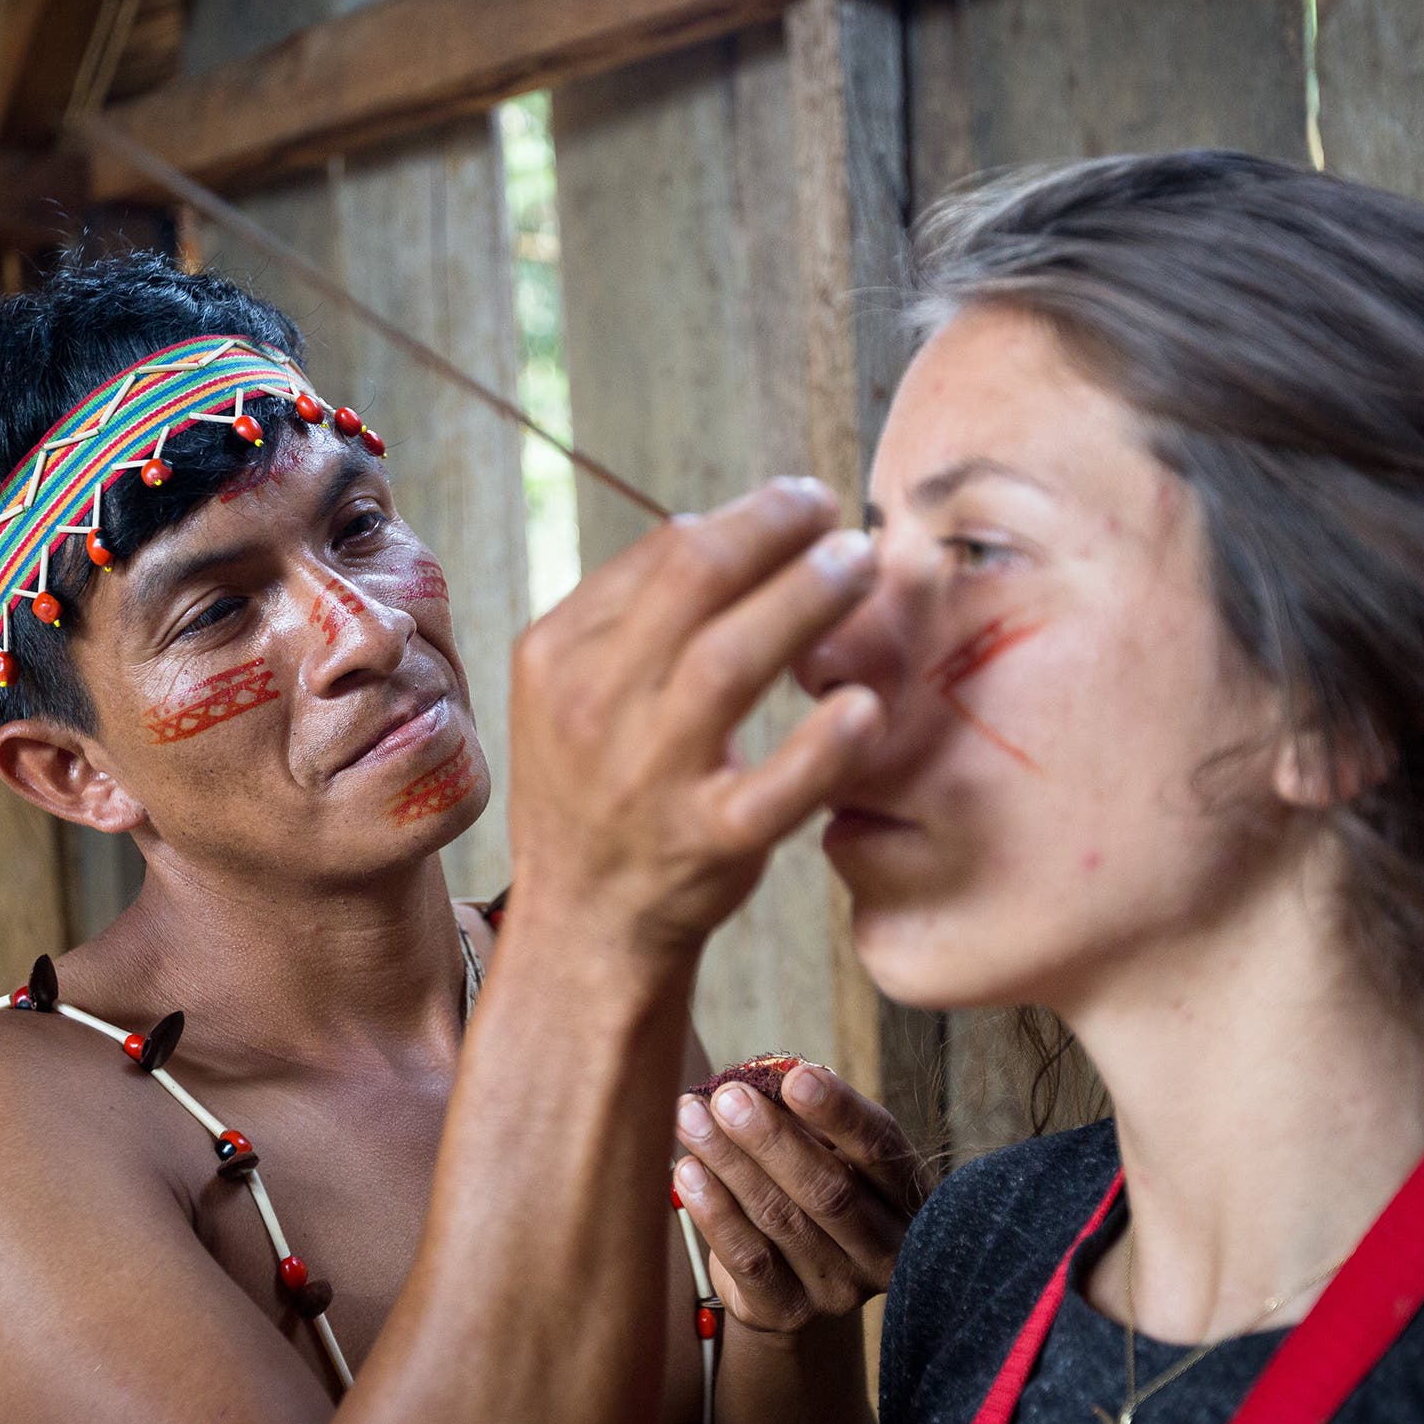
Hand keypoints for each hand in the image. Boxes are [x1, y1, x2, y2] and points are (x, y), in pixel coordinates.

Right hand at [505, 478, 880, 958]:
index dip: (746, 514)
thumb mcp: (573, 691)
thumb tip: (728, 524)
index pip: (662, 553)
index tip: (801, 502)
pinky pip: (775, 789)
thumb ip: (634, 614)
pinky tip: (866, 704)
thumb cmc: (597, 785)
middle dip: (776, 529)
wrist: (585, 922)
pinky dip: (825, 745)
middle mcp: (595, 709)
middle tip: (837, 514)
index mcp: (557, 655)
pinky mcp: (710, 845)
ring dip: (807, 599)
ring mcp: (650, 779)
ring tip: (860, 565)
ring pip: (730, 665)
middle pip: (694, 582)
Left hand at [673, 1062, 931, 1331]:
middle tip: (726, 1097)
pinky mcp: (788, 1312)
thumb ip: (806, 1116)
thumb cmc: (813, 1190)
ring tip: (691, 1119)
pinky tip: (688, 1171)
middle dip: (772, 1138)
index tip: (796, 1077)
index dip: (841, 1112)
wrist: (796, 1282)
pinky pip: (748, 1259)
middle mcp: (885, 1251)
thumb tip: (763, 1075)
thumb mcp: (827, 1151)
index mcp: (908, 1197)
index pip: (882, 1148)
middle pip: (830, 1190)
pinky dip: (715, 1211)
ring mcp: (839, 1290)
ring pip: (781, 1219)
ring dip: (730, 1163)